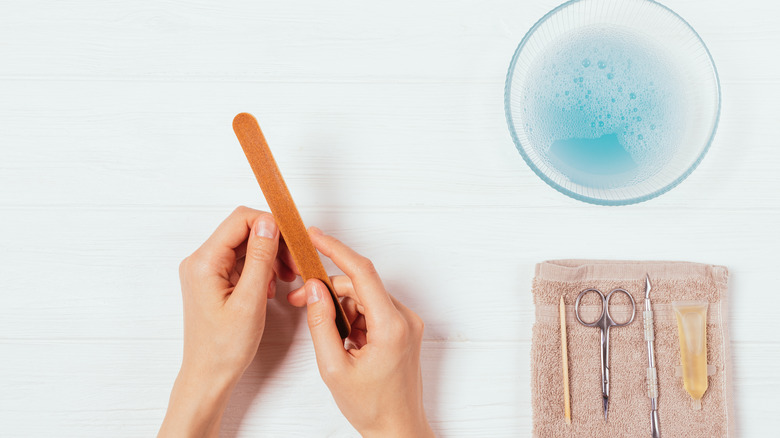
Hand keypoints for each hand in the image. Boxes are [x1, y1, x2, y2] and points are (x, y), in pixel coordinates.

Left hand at [159, 206, 295, 437]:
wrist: (209, 375)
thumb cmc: (225, 347)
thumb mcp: (250, 301)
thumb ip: (260, 258)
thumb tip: (269, 224)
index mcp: (204, 263)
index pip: (240, 220)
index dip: (270, 225)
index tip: (293, 241)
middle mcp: (201, 261)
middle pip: (244, 231)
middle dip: (274, 243)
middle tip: (295, 265)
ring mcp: (207, 271)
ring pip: (246, 246)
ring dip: (270, 257)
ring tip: (286, 278)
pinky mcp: (214, 281)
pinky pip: (242, 262)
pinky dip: (261, 269)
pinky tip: (271, 287)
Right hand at [288, 228, 433, 437]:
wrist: (398, 429)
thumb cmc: (371, 406)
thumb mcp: (333, 368)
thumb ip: (320, 325)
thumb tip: (313, 289)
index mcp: (391, 326)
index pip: (362, 273)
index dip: (335, 250)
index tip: (314, 237)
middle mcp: (404, 319)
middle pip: (359, 285)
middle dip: (327, 288)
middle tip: (298, 299)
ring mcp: (406, 323)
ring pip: (363, 296)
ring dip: (339, 305)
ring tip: (321, 330)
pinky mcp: (403, 329)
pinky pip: (372, 309)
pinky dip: (351, 316)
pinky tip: (341, 338)